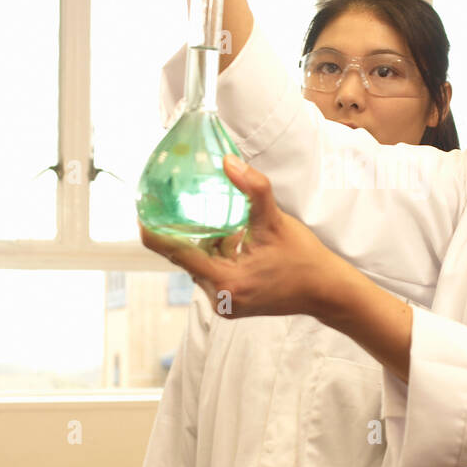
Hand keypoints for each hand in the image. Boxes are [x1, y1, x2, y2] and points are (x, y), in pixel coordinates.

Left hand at [139, 155, 344, 319]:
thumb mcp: (276, 221)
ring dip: (205, 246)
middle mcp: (220, 298)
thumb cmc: (303, 259)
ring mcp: (226, 304)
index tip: (140, 217)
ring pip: (200, 266)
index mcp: (226, 281)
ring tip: (220, 224)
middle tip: (175, 207)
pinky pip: (213, 274)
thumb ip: (253, 189)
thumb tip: (228, 161)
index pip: (178, 255)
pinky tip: (235, 241)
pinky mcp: (232, 304)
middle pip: (187, 260)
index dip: (156, 235)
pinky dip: (217, 257)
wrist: (326, 291)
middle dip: (186, 234)